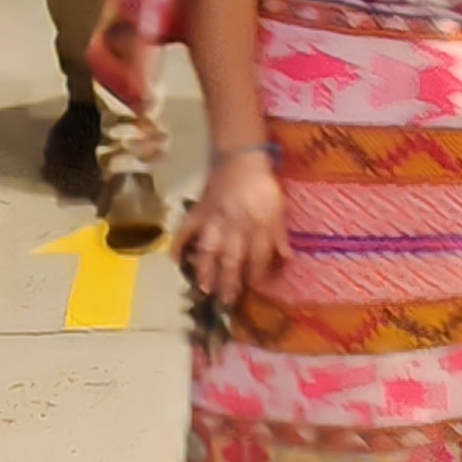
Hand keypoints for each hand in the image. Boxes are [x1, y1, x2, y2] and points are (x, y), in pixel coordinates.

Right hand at [174, 146, 288, 304]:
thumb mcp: (279, 210)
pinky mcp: (199, 212)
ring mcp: (214, 221)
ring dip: (205, 270)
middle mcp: (235, 228)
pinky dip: (179, 244)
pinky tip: (174, 260)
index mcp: (258, 228)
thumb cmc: (264, 186)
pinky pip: (186, 230)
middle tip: (226, 302)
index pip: (259, 259)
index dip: (259, 277)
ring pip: (209, 250)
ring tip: (203, 289)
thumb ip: (280, 235)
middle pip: (232, 260)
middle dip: (229, 283)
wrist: (242, 159)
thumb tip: (287, 259)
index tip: (257, 291)